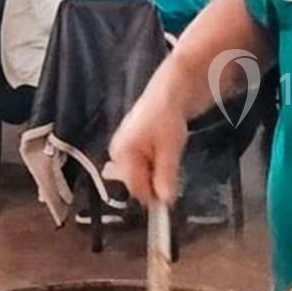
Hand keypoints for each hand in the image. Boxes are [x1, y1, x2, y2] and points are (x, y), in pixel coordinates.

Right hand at [106, 86, 188, 204]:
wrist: (172, 89)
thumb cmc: (168, 116)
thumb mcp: (170, 147)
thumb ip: (166, 174)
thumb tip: (165, 201)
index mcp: (121, 153)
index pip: (136, 188)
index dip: (154, 196)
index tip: (172, 199)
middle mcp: (118, 154)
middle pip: (138, 183)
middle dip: (156, 182)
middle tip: (173, 167)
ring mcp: (126, 150)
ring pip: (144, 175)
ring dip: (159, 173)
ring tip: (170, 154)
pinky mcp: (137, 147)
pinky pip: (147, 166)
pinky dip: (159, 165)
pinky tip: (167, 153)